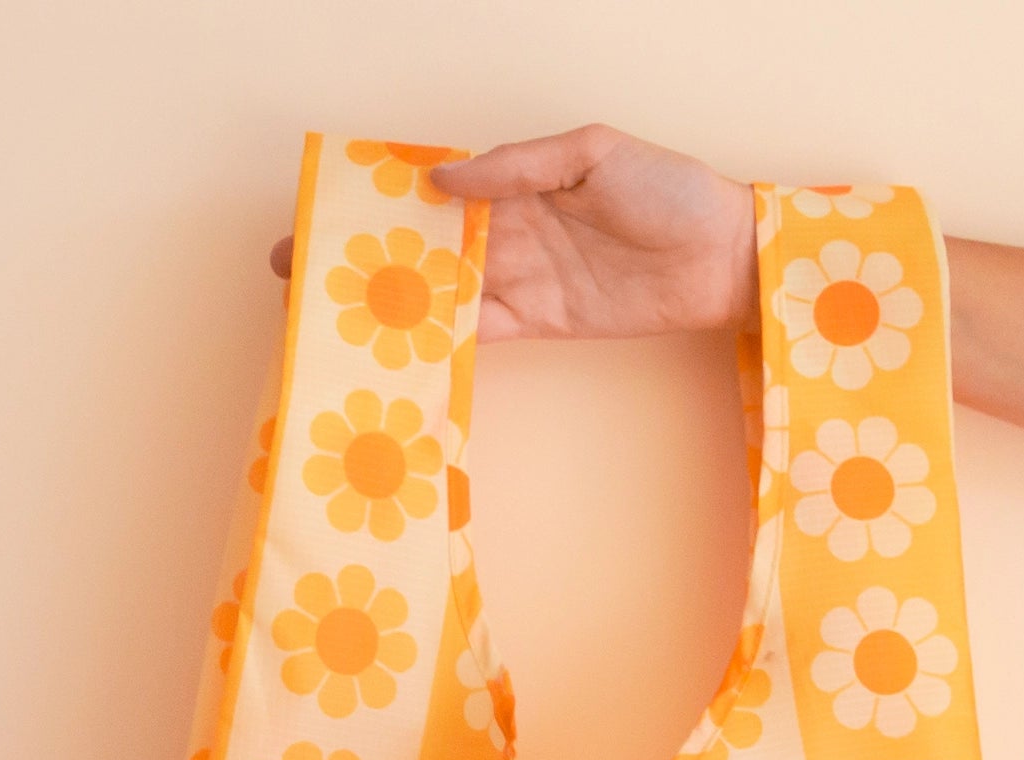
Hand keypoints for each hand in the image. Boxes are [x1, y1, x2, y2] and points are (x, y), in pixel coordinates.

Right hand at [269, 124, 755, 341]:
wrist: (726, 257)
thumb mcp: (593, 153)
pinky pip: (481, 329)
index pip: (434, 189)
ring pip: (442, 290)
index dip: (381, 199)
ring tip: (332, 311)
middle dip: (363, 256)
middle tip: (297, 271)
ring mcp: (524, 278)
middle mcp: (511, 229)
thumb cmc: (671, 189)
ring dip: (391, 302)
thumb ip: (517, 168)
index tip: (328, 210)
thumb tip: (445, 183)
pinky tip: (398, 343)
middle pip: (423, 244)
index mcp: (517, 180)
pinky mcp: (544, 322)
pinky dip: (441, 337)